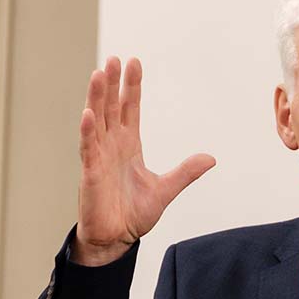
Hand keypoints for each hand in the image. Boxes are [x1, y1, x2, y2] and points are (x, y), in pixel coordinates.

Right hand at [73, 56, 214, 265]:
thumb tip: (211, 158)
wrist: (117, 239)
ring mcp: (99, 158)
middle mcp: (112, 147)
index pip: (129, 109)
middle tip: (114, 58)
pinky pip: (88, 149)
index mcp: (129, 146)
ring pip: (96, 122)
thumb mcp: (166, 189)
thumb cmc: (134, 214)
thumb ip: (186, 172)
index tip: (134, 62)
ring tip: (98, 73)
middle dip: (112, 83)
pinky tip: (88, 113)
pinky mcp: (91, 175)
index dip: (131, 87)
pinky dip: (87, 132)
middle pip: (110, 108)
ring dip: (96, 98)